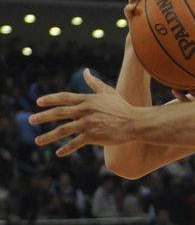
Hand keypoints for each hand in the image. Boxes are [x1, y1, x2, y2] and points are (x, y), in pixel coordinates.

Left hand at [29, 69, 146, 156]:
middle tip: (30, 120)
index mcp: (87, 100)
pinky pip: (75, 143)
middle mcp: (85, 111)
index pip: (64, 98)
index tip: (38, 102)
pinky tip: (59, 153)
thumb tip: (85, 71)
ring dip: (48, 136)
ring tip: (37, 141)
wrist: (134, 122)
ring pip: (63, 130)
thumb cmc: (122, 107)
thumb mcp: (108, 92)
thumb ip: (94, 83)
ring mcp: (87, 124)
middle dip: (43, 117)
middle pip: (59, 113)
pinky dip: (66, 149)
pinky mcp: (92, 136)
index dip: (50, 99)